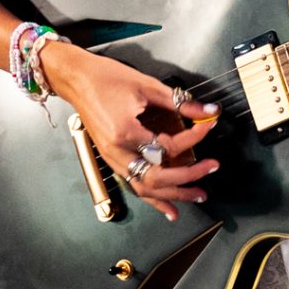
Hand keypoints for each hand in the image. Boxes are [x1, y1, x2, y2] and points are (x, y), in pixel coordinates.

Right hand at [37, 40, 220, 222]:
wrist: (77, 79)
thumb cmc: (105, 78)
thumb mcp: (147, 86)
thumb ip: (180, 103)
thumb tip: (207, 111)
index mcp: (125, 133)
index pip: (168, 146)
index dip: (193, 137)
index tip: (208, 126)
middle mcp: (117, 152)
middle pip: (158, 177)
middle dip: (189, 175)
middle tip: (211, 167)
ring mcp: (112, 159)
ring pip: (146, 188)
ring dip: (174, 194)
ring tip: (198, 195)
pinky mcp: (111, 160)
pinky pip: (134, 186)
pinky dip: (154, 200)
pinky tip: (170, 210)